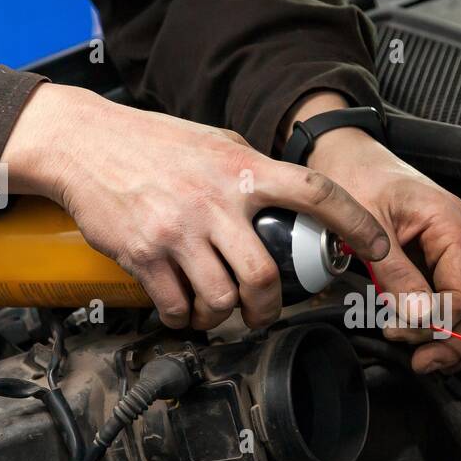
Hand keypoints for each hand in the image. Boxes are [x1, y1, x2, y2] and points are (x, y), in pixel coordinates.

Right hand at [0, 84, 389, 329]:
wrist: (82, 142)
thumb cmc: (151, 143)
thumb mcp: (214, 142)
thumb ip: (252, 168)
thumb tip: (290, 196)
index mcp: (242, 169)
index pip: (314, 193)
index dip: (353, 222)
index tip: (379, 247)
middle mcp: (215, 200)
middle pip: (264, 276)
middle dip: (268, 309)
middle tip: (264, 314)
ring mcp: (179, 230)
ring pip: (221, 299)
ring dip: (223, 318)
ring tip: (217, 313)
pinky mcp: (144, 254)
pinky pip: (176, 305)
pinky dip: (183, 318)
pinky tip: (183, 310)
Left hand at [289, 94, 460, 373]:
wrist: (346, 153)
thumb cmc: (353, 176)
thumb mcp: (367, 227)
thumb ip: (395, 276)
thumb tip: (419, 320)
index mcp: (450, 223)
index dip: (439, 322)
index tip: (405, 333)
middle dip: (459, 340)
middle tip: (423, 361)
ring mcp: (458, 247)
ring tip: (429, 358)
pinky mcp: (446, 256)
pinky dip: (455, 323)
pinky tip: (429, 338)